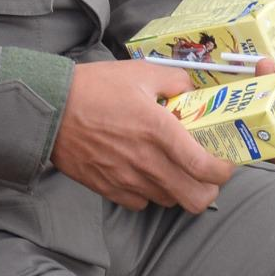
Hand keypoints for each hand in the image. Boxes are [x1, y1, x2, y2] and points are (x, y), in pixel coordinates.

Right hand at [51, 59, 241, 213]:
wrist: (49, 110)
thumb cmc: (94, 88)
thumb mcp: (139, 72)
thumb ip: (174, 80)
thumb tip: (191, 88)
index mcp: (160, 131)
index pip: (205, 168)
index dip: (223, 172)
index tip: (225, 164)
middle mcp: (148, 162)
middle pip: (195, 200)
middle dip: (208, 190)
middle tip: (206, 175)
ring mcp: (127, 180)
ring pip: (170, 202)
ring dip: (178, 190)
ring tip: (174, 170)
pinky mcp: (109, 190)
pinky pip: (141, 203)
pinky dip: (150, 193)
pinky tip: (145, 174)